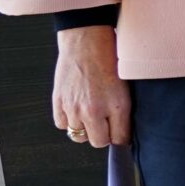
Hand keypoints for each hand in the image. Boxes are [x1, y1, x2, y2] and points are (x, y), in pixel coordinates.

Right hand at [54, 25, 131, 148]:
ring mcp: (74, 108)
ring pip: (78, 135)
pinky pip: (62, 125)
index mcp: (117, 106)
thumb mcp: (126, 88)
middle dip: (103, 135)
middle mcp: (94, 110)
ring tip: (90, 111)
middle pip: (98, 142)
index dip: (120, 138)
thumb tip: (122, 134)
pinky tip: (75, 108)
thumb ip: (123, 113)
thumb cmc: (109, 62)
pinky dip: (68, 120)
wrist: (86, 43)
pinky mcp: (58, 102)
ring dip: (85, 127)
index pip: (119, 139)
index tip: (119, 134)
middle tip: (104, 123)